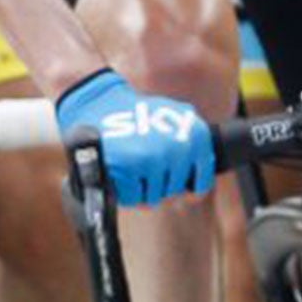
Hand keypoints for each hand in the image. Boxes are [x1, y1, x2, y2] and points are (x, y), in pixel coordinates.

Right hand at [57, 68, 214, 205]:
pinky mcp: (131, 168)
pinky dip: (124, 191)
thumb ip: (190, 148)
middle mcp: (179, 148)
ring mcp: (155, 159)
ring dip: (140, 189)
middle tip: (144, 168)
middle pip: (173, 191)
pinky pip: (132, 198)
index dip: (190, 188)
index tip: (179, 188)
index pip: (202, 180)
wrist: (100, 103)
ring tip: (131, 168)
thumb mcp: (174, 120)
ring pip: (153, 198)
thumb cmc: (137, 117)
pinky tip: (120, 172)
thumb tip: (193, 191)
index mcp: (196, 136)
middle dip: (158, 186)